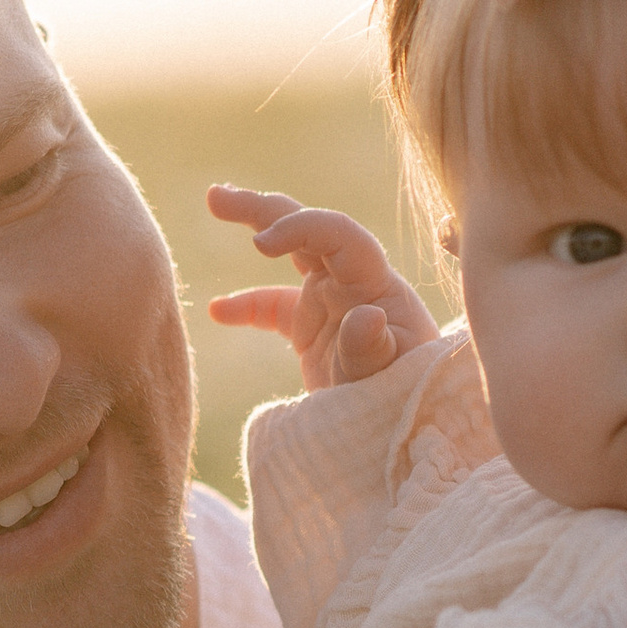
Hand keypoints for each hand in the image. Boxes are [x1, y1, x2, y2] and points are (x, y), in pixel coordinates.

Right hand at [206, 185, 437, 392]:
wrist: (411, 428)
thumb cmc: (408, 400)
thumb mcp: (391, 380)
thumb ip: (373, 351)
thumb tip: (365, 317)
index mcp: (375, 285)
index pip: (338, 236)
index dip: (299, 228)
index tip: (259, 245)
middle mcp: (353, 283)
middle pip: (311, 228)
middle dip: (267, 210)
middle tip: (217, 199)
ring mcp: (332, 302)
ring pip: (293, 253)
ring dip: (258, 226)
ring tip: (215, 202)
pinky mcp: (314, 328)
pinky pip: (276, 306)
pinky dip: (247, 306)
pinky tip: (216, 311)